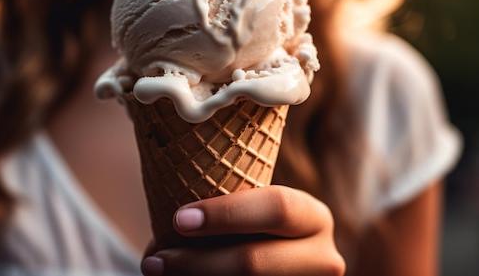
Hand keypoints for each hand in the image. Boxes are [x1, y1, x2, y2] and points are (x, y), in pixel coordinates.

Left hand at [141, 185, 345, 275]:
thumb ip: (220, 217)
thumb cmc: (252, 232)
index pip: (277, 208)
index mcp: (314, 218)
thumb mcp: (251, 217)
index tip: (180, 219)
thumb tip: (160, 244)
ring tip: (155, 273)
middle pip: (255, 263)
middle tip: (154, 261)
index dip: (227, 214)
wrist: (280, 261)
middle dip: (197, 263)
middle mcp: (324, 259)